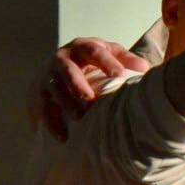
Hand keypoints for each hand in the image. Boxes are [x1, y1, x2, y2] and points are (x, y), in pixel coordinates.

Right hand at [27, 38, 149, 140]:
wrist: (60, 63)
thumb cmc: (92, 59)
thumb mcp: (109, 53)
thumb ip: (126, 59)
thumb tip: (144, 68)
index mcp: (82, 47)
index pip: (94, 51)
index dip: (106, 62)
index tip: (119, 75)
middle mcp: (62, 58)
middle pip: (67, 70)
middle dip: (77, 84)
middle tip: (89, 99)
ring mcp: (48, 76)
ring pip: (54, 89)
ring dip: (66, 104)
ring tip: (79, 118)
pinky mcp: (39, 93)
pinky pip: (43, 109)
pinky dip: (51, 123)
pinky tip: (63, 137)